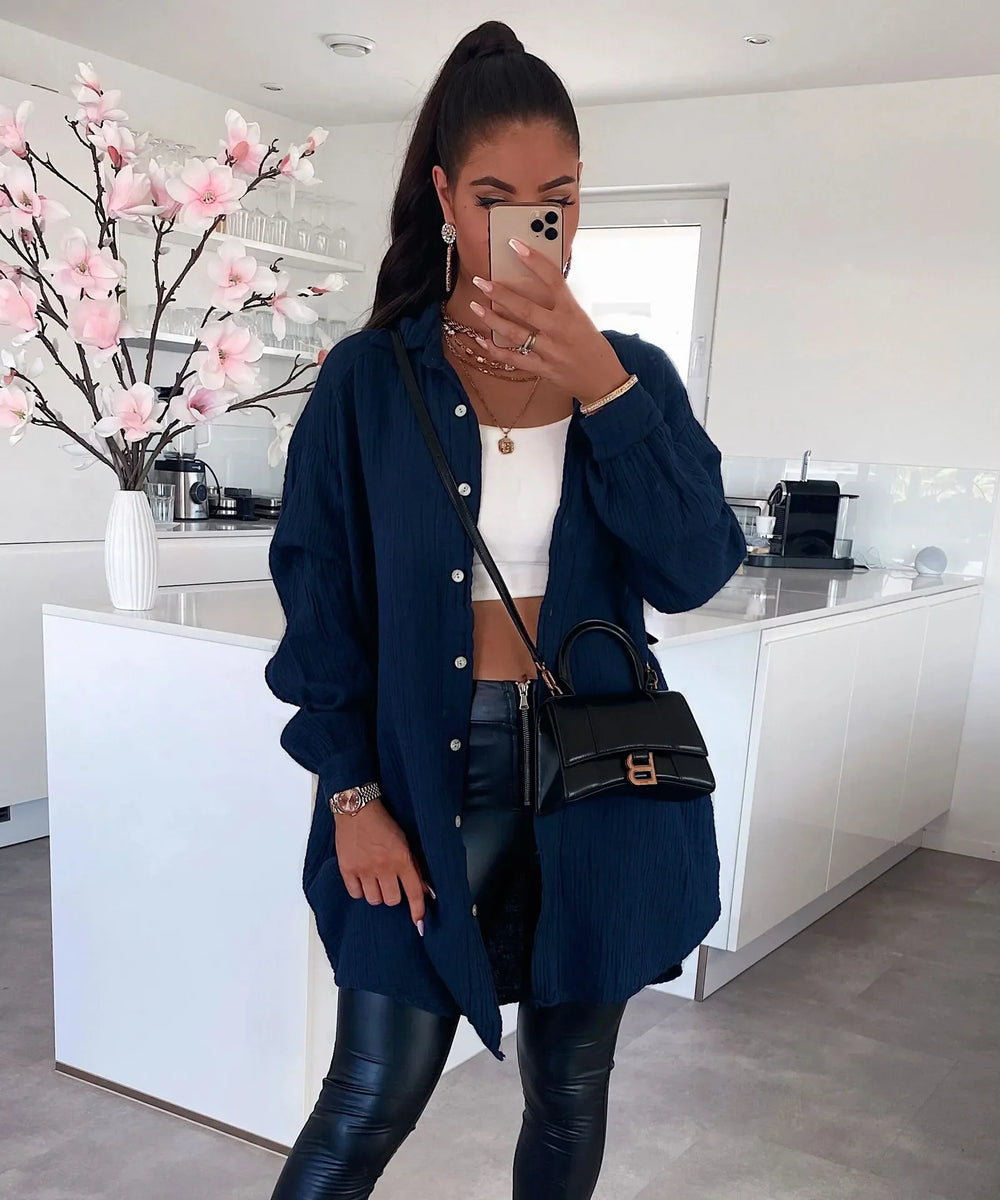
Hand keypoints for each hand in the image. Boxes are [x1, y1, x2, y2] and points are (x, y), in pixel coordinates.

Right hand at [335, 799, 434, 934]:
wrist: (356, 808)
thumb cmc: (382, 823)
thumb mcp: (405, 842)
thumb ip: (415, 867)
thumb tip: (427, 890)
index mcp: (401, 858)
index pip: (414, 892)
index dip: (418, 911)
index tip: (420, 924)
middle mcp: (383, 866)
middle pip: (393, 900)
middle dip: (394, 894)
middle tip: (391, 882)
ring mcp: (364, 869)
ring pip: (375, 900)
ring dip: (377, 893)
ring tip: (376, 879)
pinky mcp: (347, 869)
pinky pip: (356, 894)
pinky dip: (360, 890)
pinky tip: (363, 879)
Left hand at [468, 238, 631, 404]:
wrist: (603, 377)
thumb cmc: (590, 343)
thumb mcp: (580, 317)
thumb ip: (558, 303)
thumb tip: (531, 282)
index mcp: (572, 312)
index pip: (553, 279)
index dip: (534, 261)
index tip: (516, 245)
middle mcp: (561, 330)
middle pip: (526, 309)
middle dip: (500, 294)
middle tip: (481, 282)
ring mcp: (551, 351)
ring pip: (515, 334)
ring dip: (492, 319)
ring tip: (476, 307)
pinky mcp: (542, 369)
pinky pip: (514, 359)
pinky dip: (495, 350)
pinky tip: (481, 340)